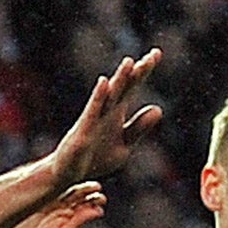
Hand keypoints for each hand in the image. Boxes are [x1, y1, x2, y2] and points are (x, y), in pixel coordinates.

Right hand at [51, 49, 163, 185]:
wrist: (69, 174)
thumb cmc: (96, 158)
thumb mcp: (124, 145)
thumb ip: (139, 128)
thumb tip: (159, 108)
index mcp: (116, 112)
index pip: (132, 87)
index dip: (143, 71)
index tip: (156, 53)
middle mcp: (105, 111)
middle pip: (123, 87)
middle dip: (135, 72)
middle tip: (152, 56)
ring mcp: (93, 119)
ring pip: (109, 96)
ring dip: (119, 80)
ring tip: (130, 62)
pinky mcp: (83, 131)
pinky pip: (91, 112)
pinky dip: (98, 97)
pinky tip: (105, 82)